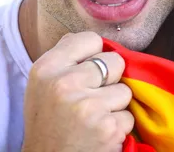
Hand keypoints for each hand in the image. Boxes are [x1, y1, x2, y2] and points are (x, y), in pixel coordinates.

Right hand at [22, 32, 133, 151]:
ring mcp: (87, 106)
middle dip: (110, 81)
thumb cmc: (49, 122)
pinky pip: (128, 116)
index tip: (85, 73)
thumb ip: (67, 59)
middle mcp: (64, 84)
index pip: (91, 39)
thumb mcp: (44, 85)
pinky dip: (118, 126)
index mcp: (47, 68)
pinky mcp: (107, 127)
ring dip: (115, 106)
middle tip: (89, 100)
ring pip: (125, 90)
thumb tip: (94, 40)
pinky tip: (99, 133)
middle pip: (115, 62)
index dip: (95, 56)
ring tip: (93, 118)